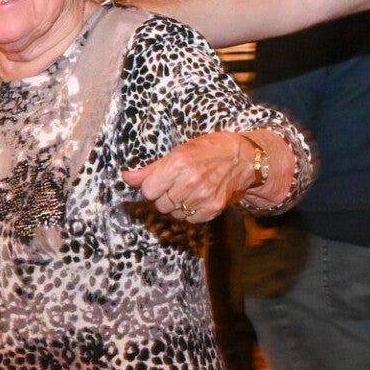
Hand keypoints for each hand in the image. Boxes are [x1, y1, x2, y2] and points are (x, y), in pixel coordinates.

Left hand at [122, 131, 249, 222]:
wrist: (241, 158)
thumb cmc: (207, 150)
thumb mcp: (178, 152)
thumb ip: (151, 169)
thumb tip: (128, 178)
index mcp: (177, 164)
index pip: (148, 190)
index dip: (153, 186)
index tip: (162, 181)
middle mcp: (189, 181)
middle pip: (160, 204)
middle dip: (165, 196)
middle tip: (178, 184)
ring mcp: (202, 196)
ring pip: (174, 214)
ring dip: (178, 205)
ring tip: (190, 190)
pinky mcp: (213, 208)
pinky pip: (190, 219)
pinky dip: (192, 212)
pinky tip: (199, 198)